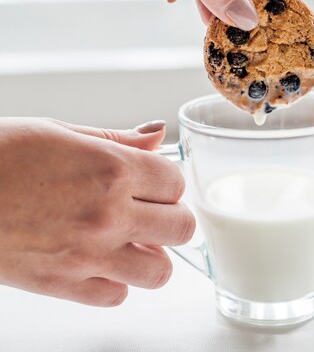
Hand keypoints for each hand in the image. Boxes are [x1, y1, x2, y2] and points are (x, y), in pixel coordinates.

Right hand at [0, 118, 193, 305]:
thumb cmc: (1, 153)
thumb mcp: (62, 131)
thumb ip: (118, 138)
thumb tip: (157, 133)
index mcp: (111, 169)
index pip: (176, 182)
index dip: (167, 179)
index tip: (153, 178)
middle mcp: (108, 214)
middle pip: (181, 227)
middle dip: (171, 215)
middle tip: (149, 207)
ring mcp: (87, 255)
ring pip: (158, 272)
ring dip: (151, 253)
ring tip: (131, 238)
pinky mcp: (62, 286)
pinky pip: (116, 296)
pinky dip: (116, 280)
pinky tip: (99, 259)